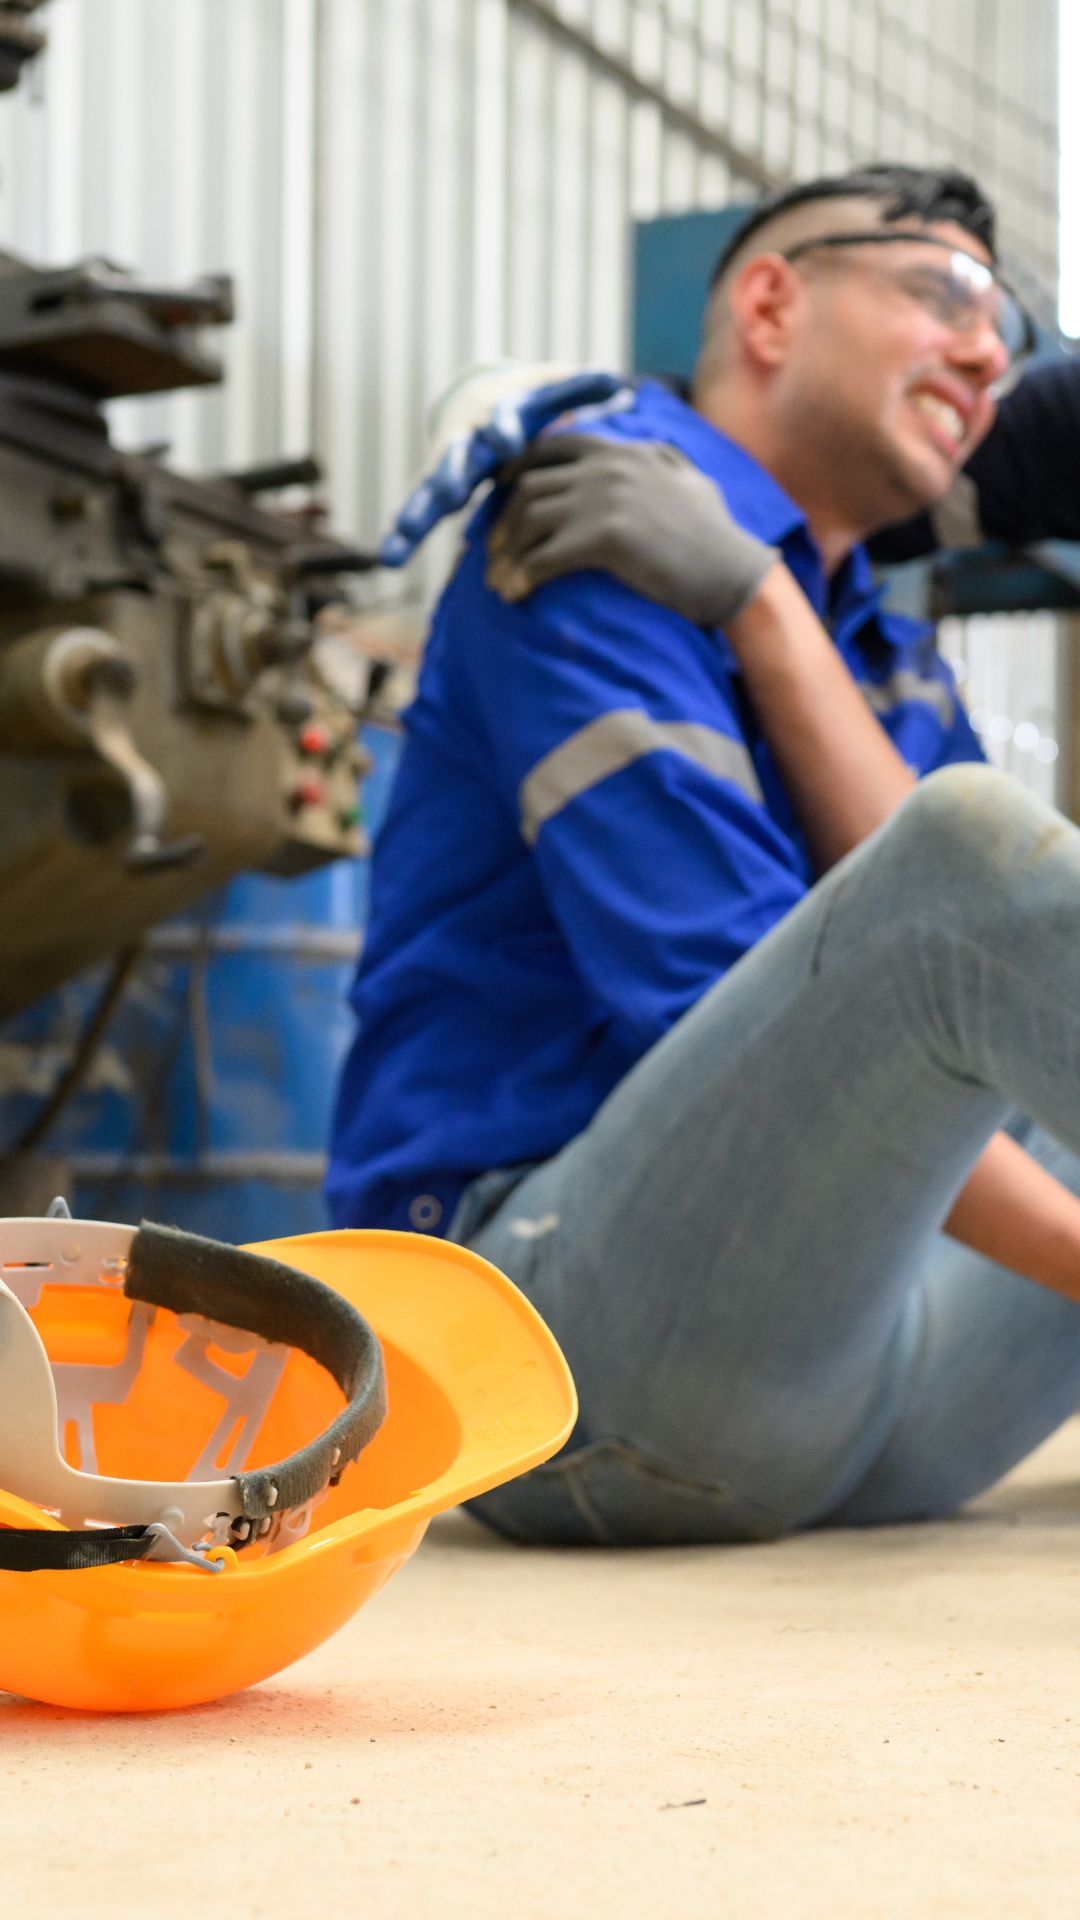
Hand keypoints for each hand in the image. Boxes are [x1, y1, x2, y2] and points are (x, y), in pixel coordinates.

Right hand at [377, 367, 626, 567]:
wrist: (480, 399)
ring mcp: (445, 466)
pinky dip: (402, 534)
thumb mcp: (552, 392)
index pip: (502, 421)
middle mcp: (467, 440)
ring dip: (416, 515)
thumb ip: (582, 391)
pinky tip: (388, 558)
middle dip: (452, 473)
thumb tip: (620, 383)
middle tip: (450, 491)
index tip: (508, 441)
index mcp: (499, 416)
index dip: (505, 430)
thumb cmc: (528, 404)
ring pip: (427, 491)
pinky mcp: (433, 488)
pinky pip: (415, 512)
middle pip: (457, 456)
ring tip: (400, 541)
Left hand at [486, 433, 777, 625]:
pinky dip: (522, 576)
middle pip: (528, 488)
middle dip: (503, 524)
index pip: (550, 448)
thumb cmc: (715, 534)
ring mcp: (605, 498)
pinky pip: (543, 556)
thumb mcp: (686, 477)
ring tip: (498, 582)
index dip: (516, 473)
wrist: (733, 571)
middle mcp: (607, 466)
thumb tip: (648, 450)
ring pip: (528, 520)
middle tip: (493, 556)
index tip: (500, 501)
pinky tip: (516, 594)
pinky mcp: (605, 537)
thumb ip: (657, 458)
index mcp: (620, 450)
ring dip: (505, 554)